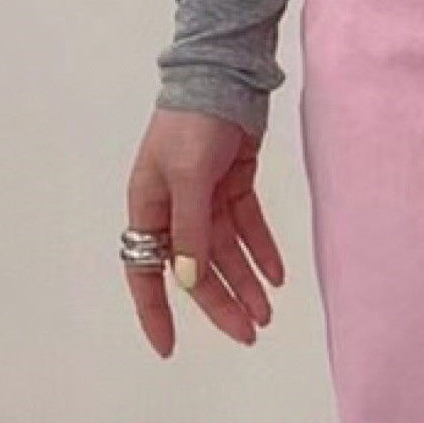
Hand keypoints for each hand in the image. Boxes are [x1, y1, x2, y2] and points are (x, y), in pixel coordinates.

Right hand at [123, 108, 284, 355]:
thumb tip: (191, 280)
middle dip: (221, 302)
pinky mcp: (233, 183)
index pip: (145, 271)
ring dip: (246, 281)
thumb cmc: (193, 123)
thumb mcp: (188, 176)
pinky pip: (247, 226)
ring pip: (225, 252)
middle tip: (250, 333)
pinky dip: (262, 249)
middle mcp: (174, 208)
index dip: (155, 310)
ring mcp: (205, 196)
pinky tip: (278, 276)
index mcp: (148, 207)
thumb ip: (190, 228)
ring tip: (268, 314)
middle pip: (196, 268)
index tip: (168, 348)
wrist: (225, 74)